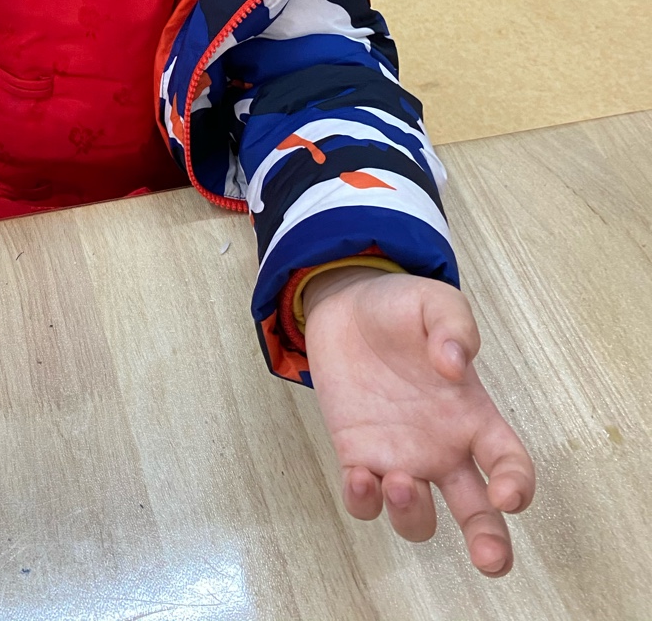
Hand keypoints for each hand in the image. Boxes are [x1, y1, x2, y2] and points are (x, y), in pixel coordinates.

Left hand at [303, 268, 534, 577]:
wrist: (345, 306)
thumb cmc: (401, 309)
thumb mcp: (435, 302)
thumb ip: (453, 326)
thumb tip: (455, 363)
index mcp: (473, 416)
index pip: (510, 463)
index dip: (518, 485)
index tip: (508, 494)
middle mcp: (443, 448)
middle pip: (478, 513)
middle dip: (490, 543)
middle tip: (492, 561)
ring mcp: (401, 456)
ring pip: (418, 517)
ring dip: (414, 515)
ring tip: (401, 482)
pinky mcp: (358, 455)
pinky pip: (365, 500)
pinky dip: (364, 500)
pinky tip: (360, 477)